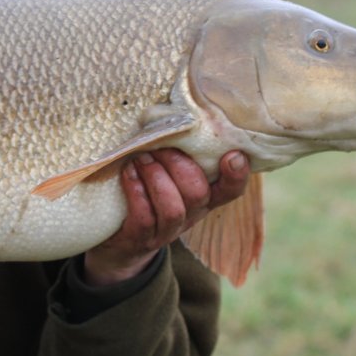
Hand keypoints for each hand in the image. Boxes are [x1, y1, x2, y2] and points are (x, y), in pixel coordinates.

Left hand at [82, 150, 249, 285]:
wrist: (119, 245)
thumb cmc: (145, 196)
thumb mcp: (167, 176)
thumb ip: (177, 153)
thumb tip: (174, 110)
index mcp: (202, 200)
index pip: (230, 191)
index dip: (237, 175)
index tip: (233, 154)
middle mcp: (190, 217)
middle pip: (199, 194)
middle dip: (179, 166)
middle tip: (158, 147)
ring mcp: (166, 231)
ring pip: (173, 208)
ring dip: (156, 177)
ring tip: (141, 158)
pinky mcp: (141, 239)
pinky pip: (144, 217)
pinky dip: (136, 190)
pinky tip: (128, 172)